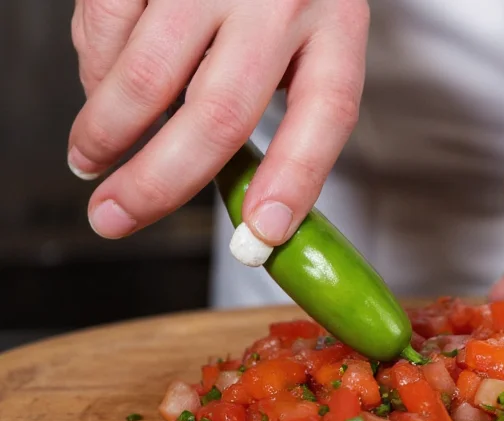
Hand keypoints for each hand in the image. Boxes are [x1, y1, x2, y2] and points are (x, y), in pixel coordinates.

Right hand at [69, 0, 368, 244]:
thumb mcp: (312, 37)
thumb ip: (286, 107)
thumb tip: (252, 210)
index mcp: (335, 26)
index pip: (325, 116)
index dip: (294, 181)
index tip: (263, 234)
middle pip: (219, 114)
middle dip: (157, 184)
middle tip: (114, 218)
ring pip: (148, 76)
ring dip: (106, 132)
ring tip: (89, 160)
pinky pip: (106, 27)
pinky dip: (93, 70)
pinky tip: (101, 83)